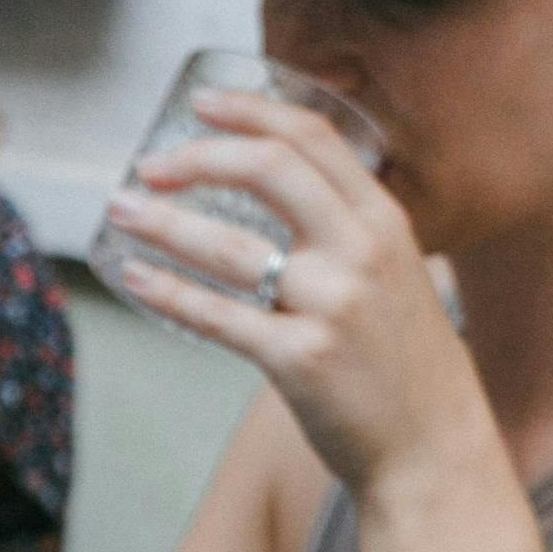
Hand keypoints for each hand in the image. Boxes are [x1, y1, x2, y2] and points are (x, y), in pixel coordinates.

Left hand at [99, 90, 487, 497]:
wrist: (432, 447)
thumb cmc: (403, 362)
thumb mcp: (396, 274)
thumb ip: (345, 233)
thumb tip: (276, 197)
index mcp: (383, 220)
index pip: (312, 137)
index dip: (250, 111)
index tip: (200, 104)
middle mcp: (361, 251)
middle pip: (269, 169)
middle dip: (198, 157)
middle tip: (147, 166)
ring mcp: (332, 305)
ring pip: (229, 245)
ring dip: (162, 223)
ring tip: (119, 210)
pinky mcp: (299, 360)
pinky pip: (217, 315)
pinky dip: (166, 292)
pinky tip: (134, 276)